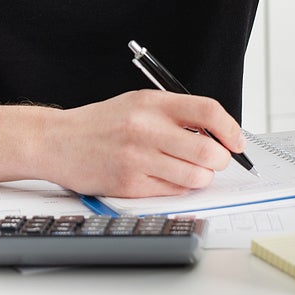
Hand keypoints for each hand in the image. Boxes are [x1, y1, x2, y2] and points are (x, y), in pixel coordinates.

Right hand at [42, 90, 244, 197]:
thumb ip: (176, 114)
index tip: (237, 142)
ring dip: (201, 177)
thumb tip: (218, 135)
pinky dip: (178, 187)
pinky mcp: (129, 184)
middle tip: (215, 161)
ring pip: (195, 176)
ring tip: (189, 171)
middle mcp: (146, 128)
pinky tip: (164, 177)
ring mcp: (137, 158)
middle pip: (209, 151)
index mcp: (152, 103)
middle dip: (220, 160)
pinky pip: (173, 191)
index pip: (208, 111)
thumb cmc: (102, 124)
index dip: (231, 129)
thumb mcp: (139, 104)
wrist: (57, 141)